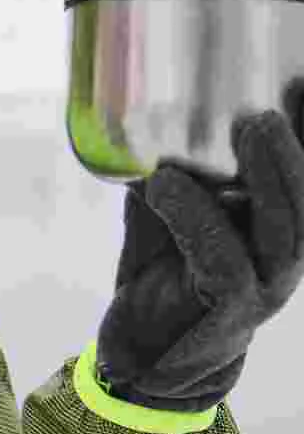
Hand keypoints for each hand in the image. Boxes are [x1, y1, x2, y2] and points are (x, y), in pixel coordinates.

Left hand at [95, 76, 303, 413]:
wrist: (145, 353)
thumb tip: (145, 116)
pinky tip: (166, 184)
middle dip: (297, 150)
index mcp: (273, 230)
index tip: (296, 80)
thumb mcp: (165, 213)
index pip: (303, 179)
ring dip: (267, 176)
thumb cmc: (162, 276)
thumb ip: (169, 171)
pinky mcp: (230, 311)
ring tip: (247, 128)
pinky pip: (222, 260)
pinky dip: (195, 216)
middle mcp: (280, 256)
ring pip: (282, 230)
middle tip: (266, 108)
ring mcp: (263, 286)